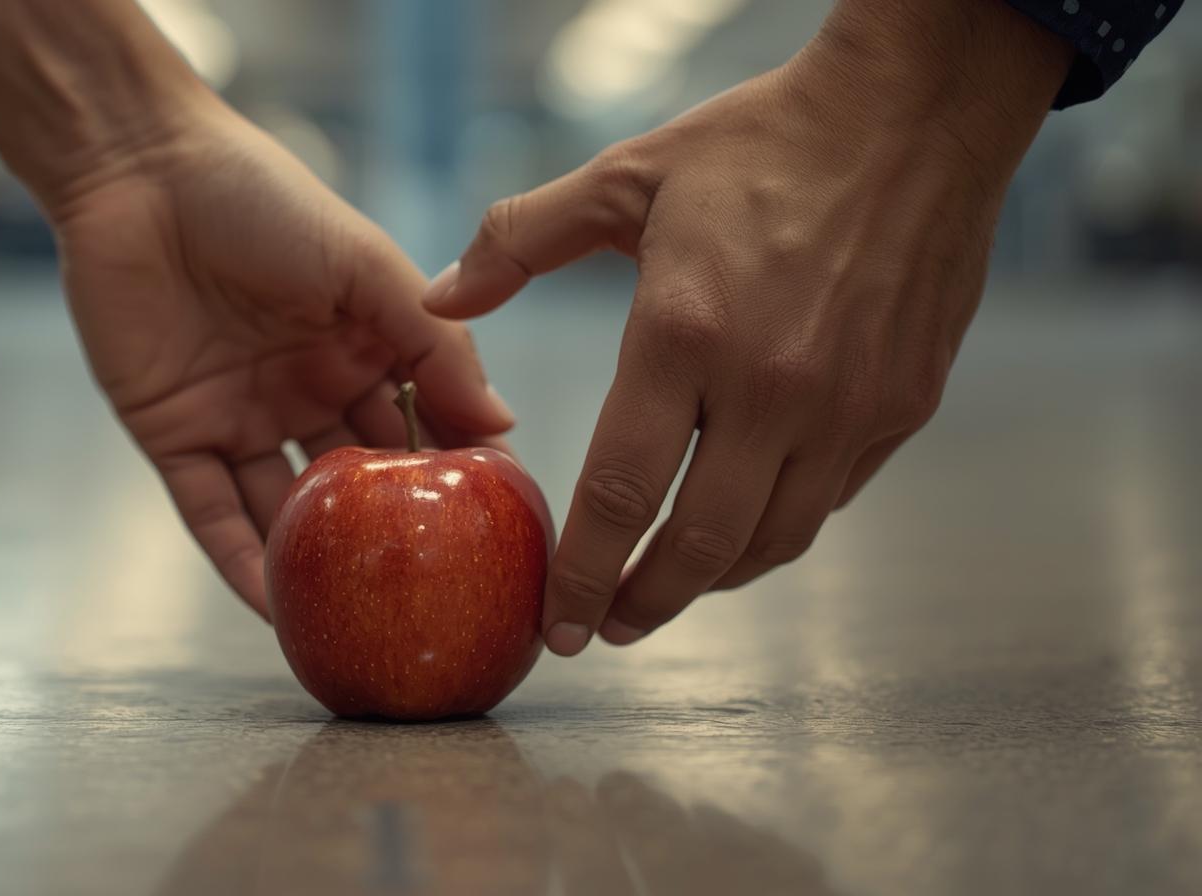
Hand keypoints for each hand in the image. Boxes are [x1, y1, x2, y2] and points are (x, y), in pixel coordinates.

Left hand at [52, 101, 513, 618]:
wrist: (140, 175)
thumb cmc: (263, 201)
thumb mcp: (366, 264)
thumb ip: (434, 342)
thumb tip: (504, 425)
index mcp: (362, 353)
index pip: (425, 431)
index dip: (462, 481)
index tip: (508, 538)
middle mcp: (310, 395)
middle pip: (362, 485)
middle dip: (396, 540)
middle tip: (442, 601)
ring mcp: (243, 421)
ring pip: (289, 512)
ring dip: (320, 566)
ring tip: (362, 627)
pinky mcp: (176, 438)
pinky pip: (212, 515)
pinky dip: (242, 562)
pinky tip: (278, 610)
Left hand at [425, 0, 1070, 652]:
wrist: (915, 115)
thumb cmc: (760, 143)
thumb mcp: (626, 176)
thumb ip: (519, 241)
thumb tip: (438, 297)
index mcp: (685, 332)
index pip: (620, 491)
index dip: (582, 572)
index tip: (555, 623)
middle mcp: (771, 387)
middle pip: (698, 546)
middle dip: (641, 604)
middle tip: (603, 630)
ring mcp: (847, 407)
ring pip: (771, 542)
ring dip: (709, 585)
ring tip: (664, 593)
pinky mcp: (901, 407)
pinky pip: (828, 501)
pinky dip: (773, 532)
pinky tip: (737, 528)